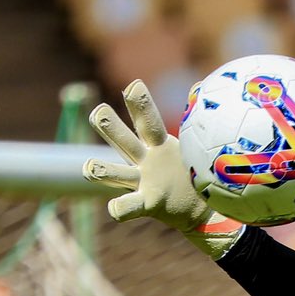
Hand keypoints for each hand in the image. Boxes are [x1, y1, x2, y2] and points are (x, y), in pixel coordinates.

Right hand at [80, 79, 242, 258]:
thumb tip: (205, 85)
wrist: (200, 210)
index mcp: (158, 144)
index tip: (132, 86)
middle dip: (109, 127)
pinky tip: (114, 210)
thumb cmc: (196, 173)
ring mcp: (141, 182)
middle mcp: (143, 160)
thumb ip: (200, 120)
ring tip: (90, 168)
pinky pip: (129, 206)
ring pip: (116, 173)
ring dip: (101, 171)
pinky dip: (121, 208)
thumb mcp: (199, 147)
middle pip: (123, 140)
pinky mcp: (146, 203)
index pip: (147, 119)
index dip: (140, 104)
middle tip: (98, 113)